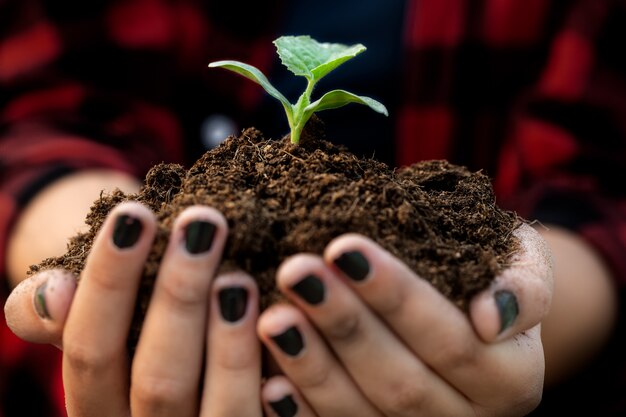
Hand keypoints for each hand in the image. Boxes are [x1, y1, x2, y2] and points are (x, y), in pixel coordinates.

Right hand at [5, 202, 269, 415]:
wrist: (174, 341)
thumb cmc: (129, 318)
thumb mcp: (90, 315)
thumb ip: (57, 311)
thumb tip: (51, 292)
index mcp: (97, 405)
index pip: (92, 351)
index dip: (110, 281)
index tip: (135, 213)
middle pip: (159, 380)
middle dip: (180, 296)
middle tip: (204, 223)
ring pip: (219, 408)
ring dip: (231, 342)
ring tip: (239, 278)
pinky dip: (280, 387)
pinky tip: (286, 328)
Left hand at [256, 223, 553, 416]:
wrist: (475, 308)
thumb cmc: (491, 270)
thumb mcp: (524, 261)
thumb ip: (524, 286)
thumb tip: (490, 317)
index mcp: (511, 378)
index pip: (451, 341)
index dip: (396, 297)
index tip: (344, 248)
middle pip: (401, 382)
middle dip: (344, 324)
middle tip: (295, 272)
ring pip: (363, 414)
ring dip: (313, 368)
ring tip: (273, 318)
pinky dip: (304, 414)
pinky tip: (269, 384)